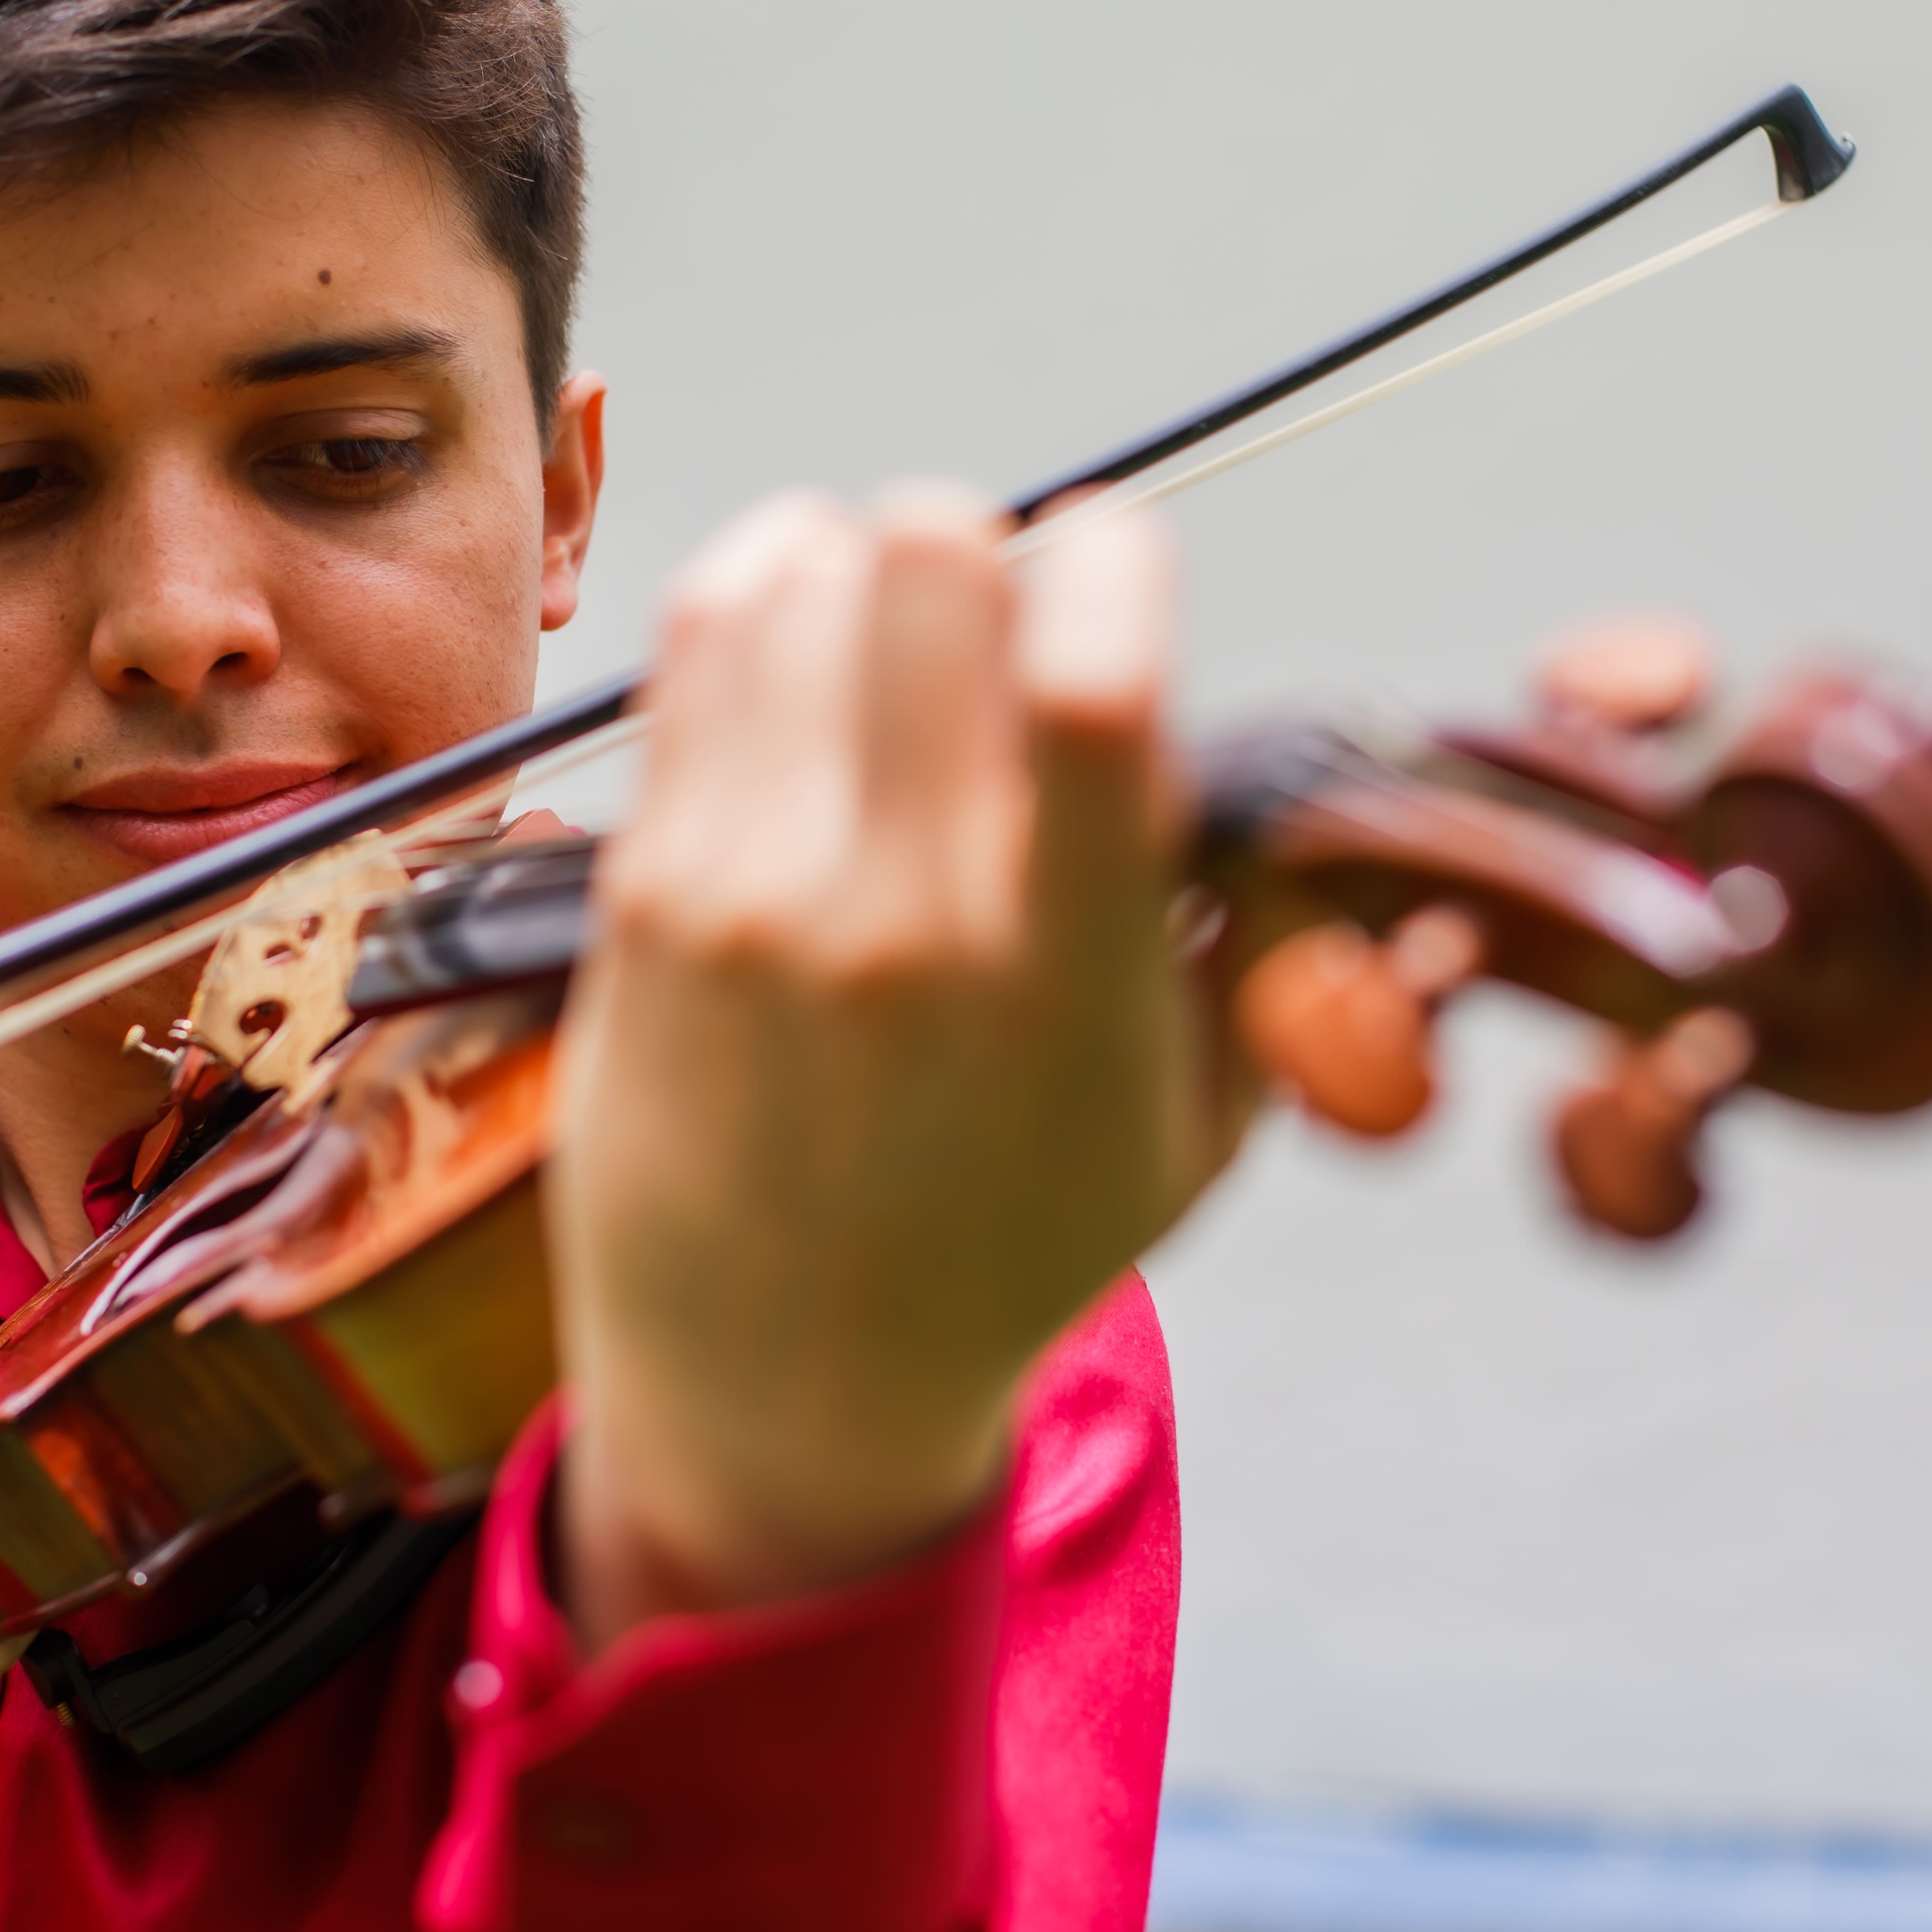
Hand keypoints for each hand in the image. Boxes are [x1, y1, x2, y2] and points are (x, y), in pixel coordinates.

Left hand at [547, 487, 1244, 1648]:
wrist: (783, 1386)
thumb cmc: (1009, 1243)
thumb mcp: (1194, 1124)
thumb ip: (1258, 940)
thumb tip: (1284, 781)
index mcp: (1065, 973)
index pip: (1094, 672)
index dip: (1117, 562)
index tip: (1117, 580)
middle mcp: (900, 916)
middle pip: (933, 559)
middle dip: (985, 546)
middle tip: (995, 617)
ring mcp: (752, 894)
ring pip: (803, 571)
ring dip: (864, 566)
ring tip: (891, 641)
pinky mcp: (646, 888)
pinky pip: (699, 642)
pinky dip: (763, 595)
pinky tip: (802, 647)